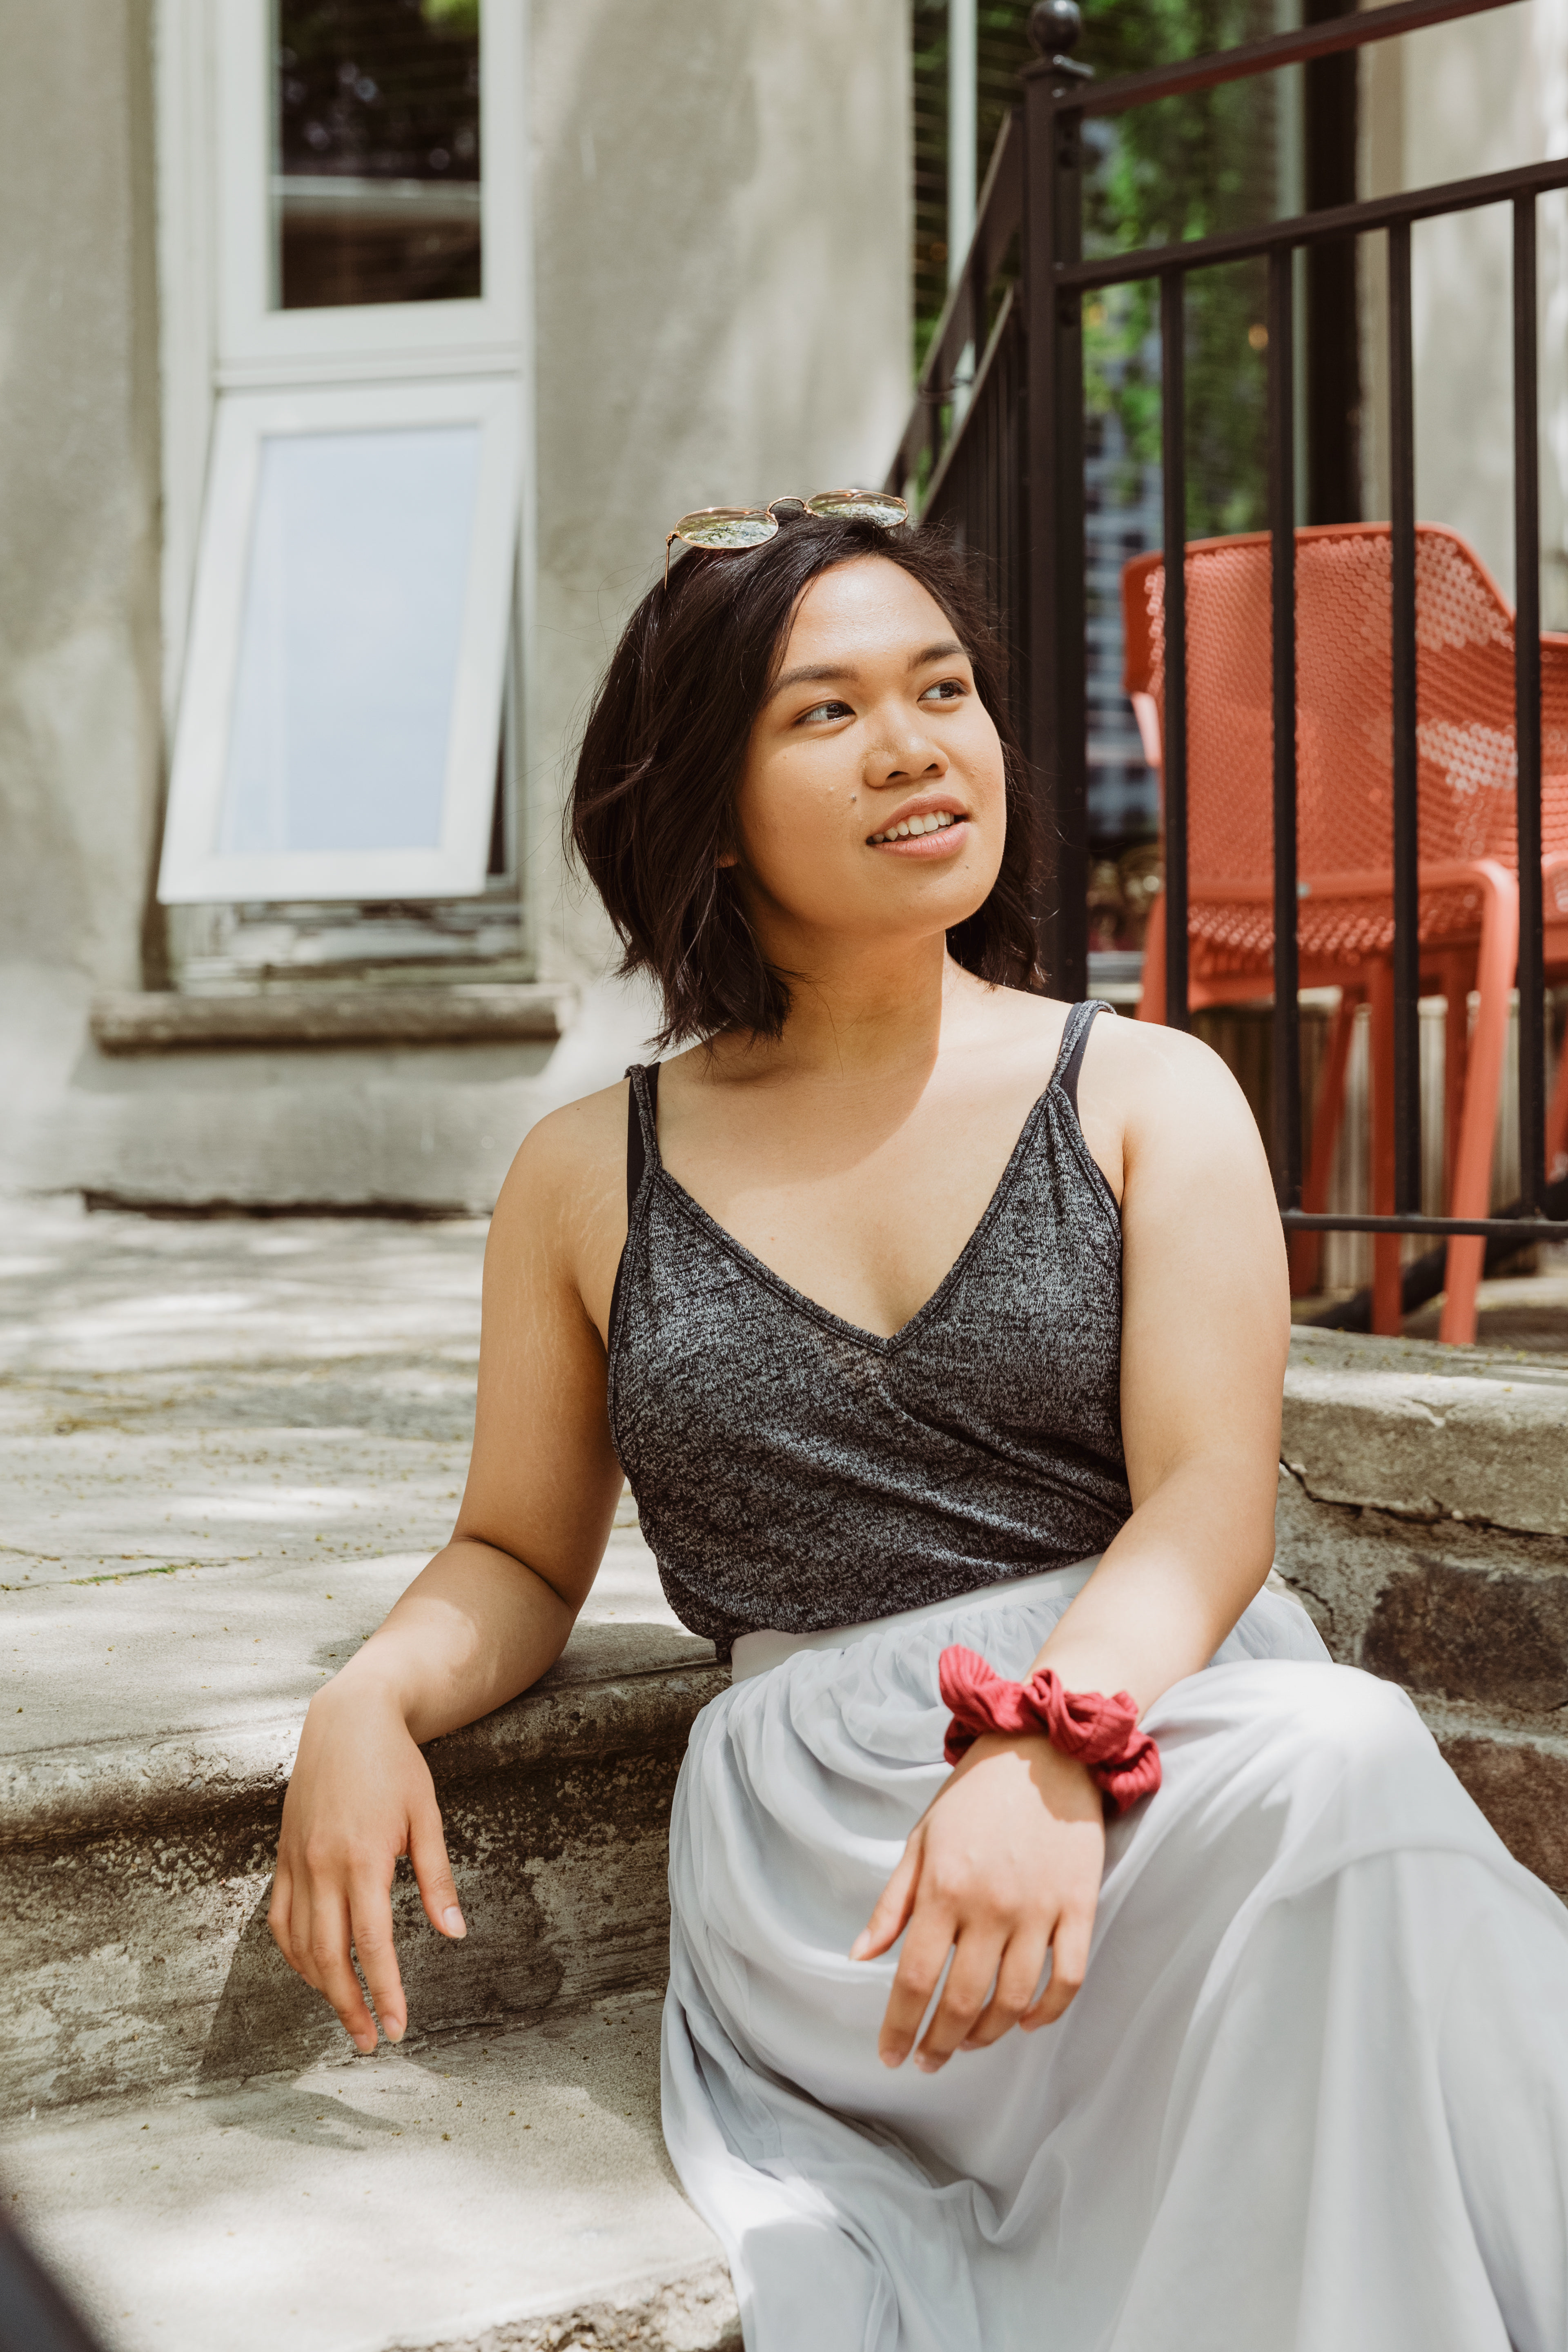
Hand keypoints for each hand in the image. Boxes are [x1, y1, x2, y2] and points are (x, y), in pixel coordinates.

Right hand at [267, 1678, 465, 2051]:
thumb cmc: (396, 1765)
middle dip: (349, 2006)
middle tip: (370, 2041)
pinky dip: (294, 1953)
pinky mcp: (282, 1855)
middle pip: (329, 1957)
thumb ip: (437, 1879)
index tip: (398, 2029)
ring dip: (320, 1987)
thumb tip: (455, 1934)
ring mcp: (296, 1861)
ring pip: (299, 1945)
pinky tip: (314, 1970)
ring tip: (347, 2013)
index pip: (372, 1944)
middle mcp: (322, 1865)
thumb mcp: (428, 1817)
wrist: (347, 1718)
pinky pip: (280, 1919)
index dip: (385, 1991)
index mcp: (364, 1858)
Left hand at [850, 1732, 1104, 2069]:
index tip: (890, 2055)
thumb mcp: (921, 1838)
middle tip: (929, 2060)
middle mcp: (990, 1906)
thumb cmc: (975, 1793)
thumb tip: (860, 1955)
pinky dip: (1048, 2011)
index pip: (915, 1978)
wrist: (1045, 1748)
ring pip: (1014, 1999)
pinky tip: (1028, 2022)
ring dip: (988, 2034)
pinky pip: (1068, 1978)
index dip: (899, 2026)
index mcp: (944, 1887)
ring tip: (970, 2042)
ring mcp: (1039, 1909)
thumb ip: (892, 1903)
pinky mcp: (1079, 1906)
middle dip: (940, 2043)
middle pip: (962, 2000)